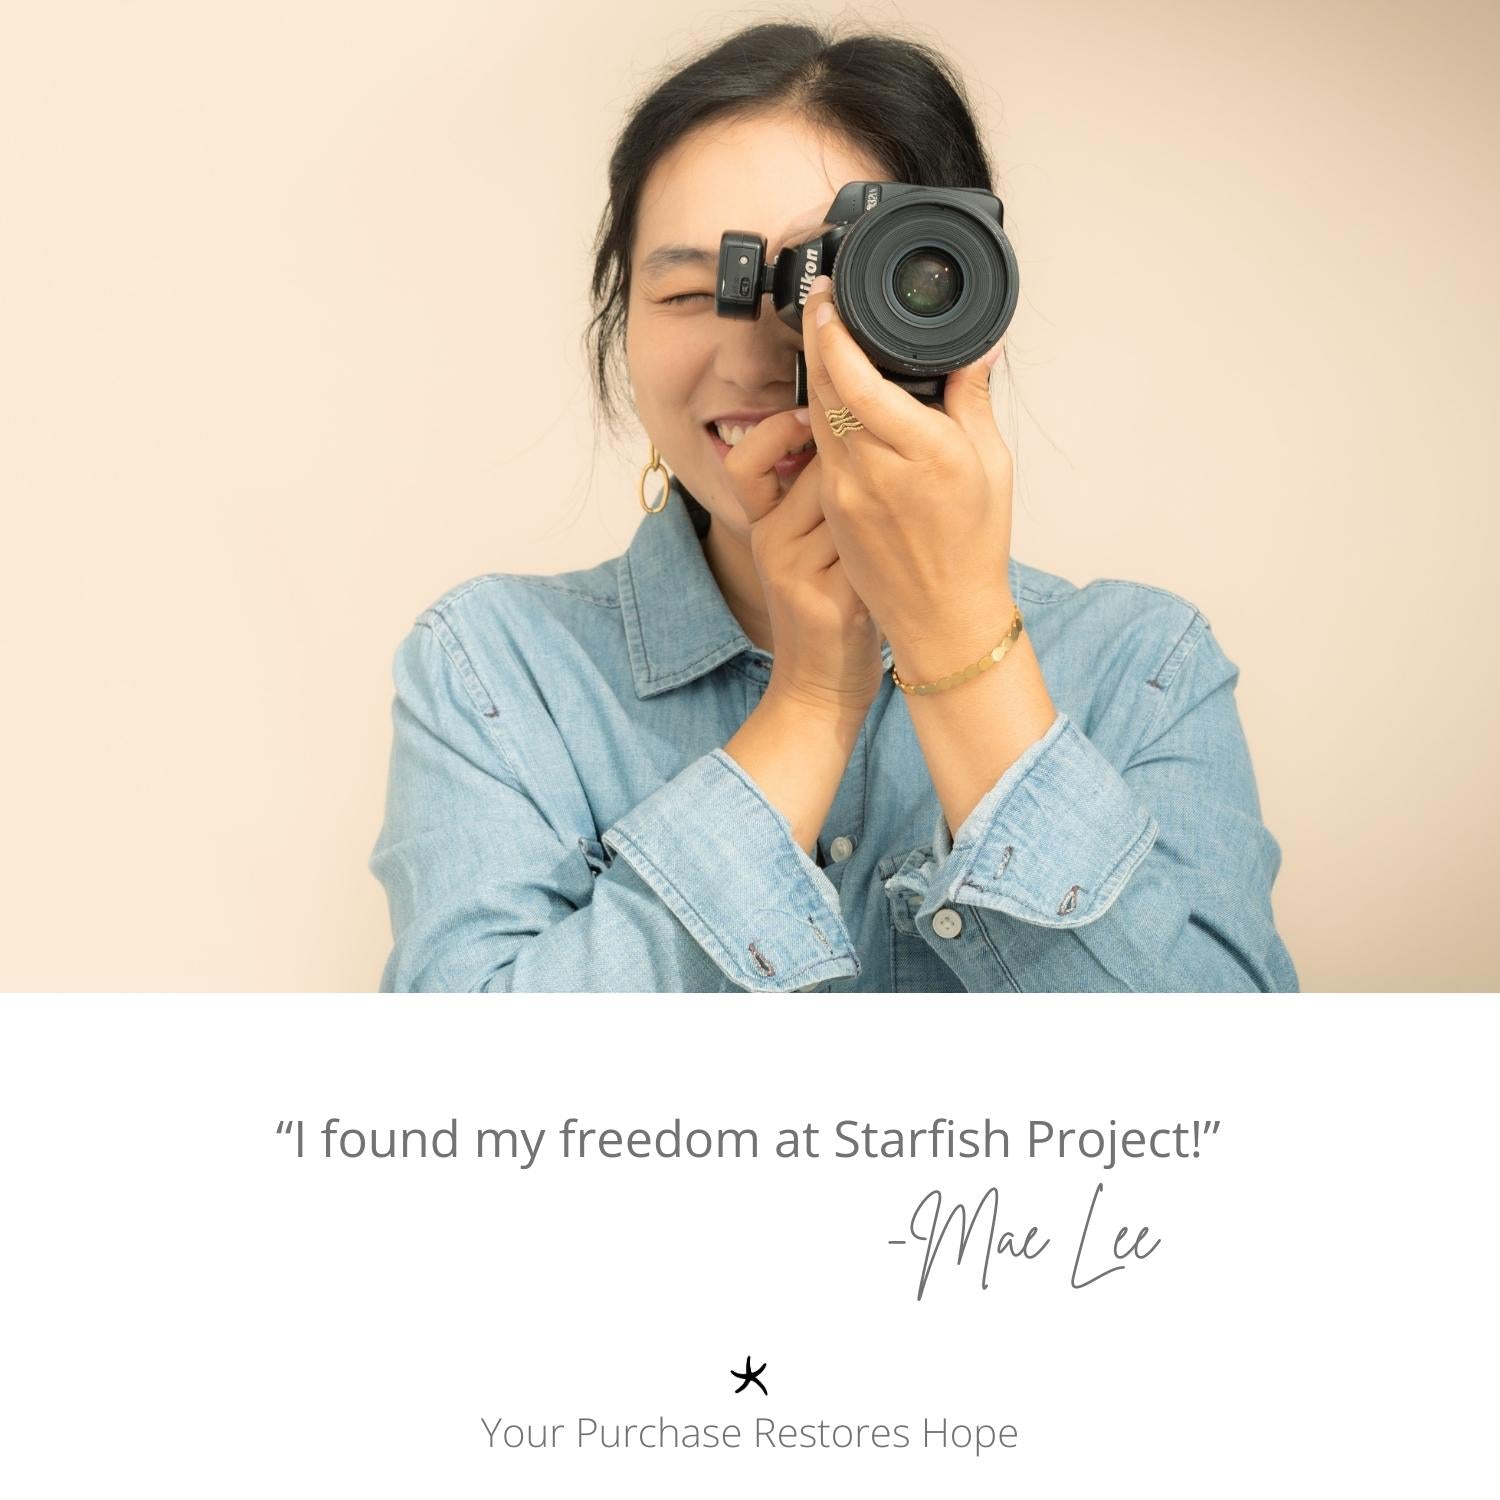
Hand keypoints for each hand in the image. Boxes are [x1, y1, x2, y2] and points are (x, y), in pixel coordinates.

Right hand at [719, 410, 883, 725]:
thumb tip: (845, 431)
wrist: (819, 688)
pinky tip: (910, 549)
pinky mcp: (829, 600)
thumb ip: (812, 498)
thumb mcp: (803, 552)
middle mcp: (772, 545)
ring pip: (850, 506)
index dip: (778, 432)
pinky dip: (896, 542)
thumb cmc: (826, 611)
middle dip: (858, 461)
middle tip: (890, 458)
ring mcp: (797, 574)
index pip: (750, 461)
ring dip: (886, 502)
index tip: (814, 418)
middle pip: (820, 471)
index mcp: (762, 528)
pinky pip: (870, 547)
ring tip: (905, 513)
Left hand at [798, 272, 1015, 673]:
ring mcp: (846, 492)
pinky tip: (833, 400)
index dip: (835, 334)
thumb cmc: (974, 546)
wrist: (943, 617)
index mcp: (921, 452)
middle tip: (822, 304)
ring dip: (817, 376)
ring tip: (828, 342)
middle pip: (826, 389)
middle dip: (820, 340)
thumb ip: (972, 400)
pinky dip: (823, 416)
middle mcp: (874, 470)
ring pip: (816, 417)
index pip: (856, 379)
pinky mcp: (833, 510)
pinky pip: (820, 451)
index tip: (831, 301)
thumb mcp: (991, 465)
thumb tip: (978, 348)